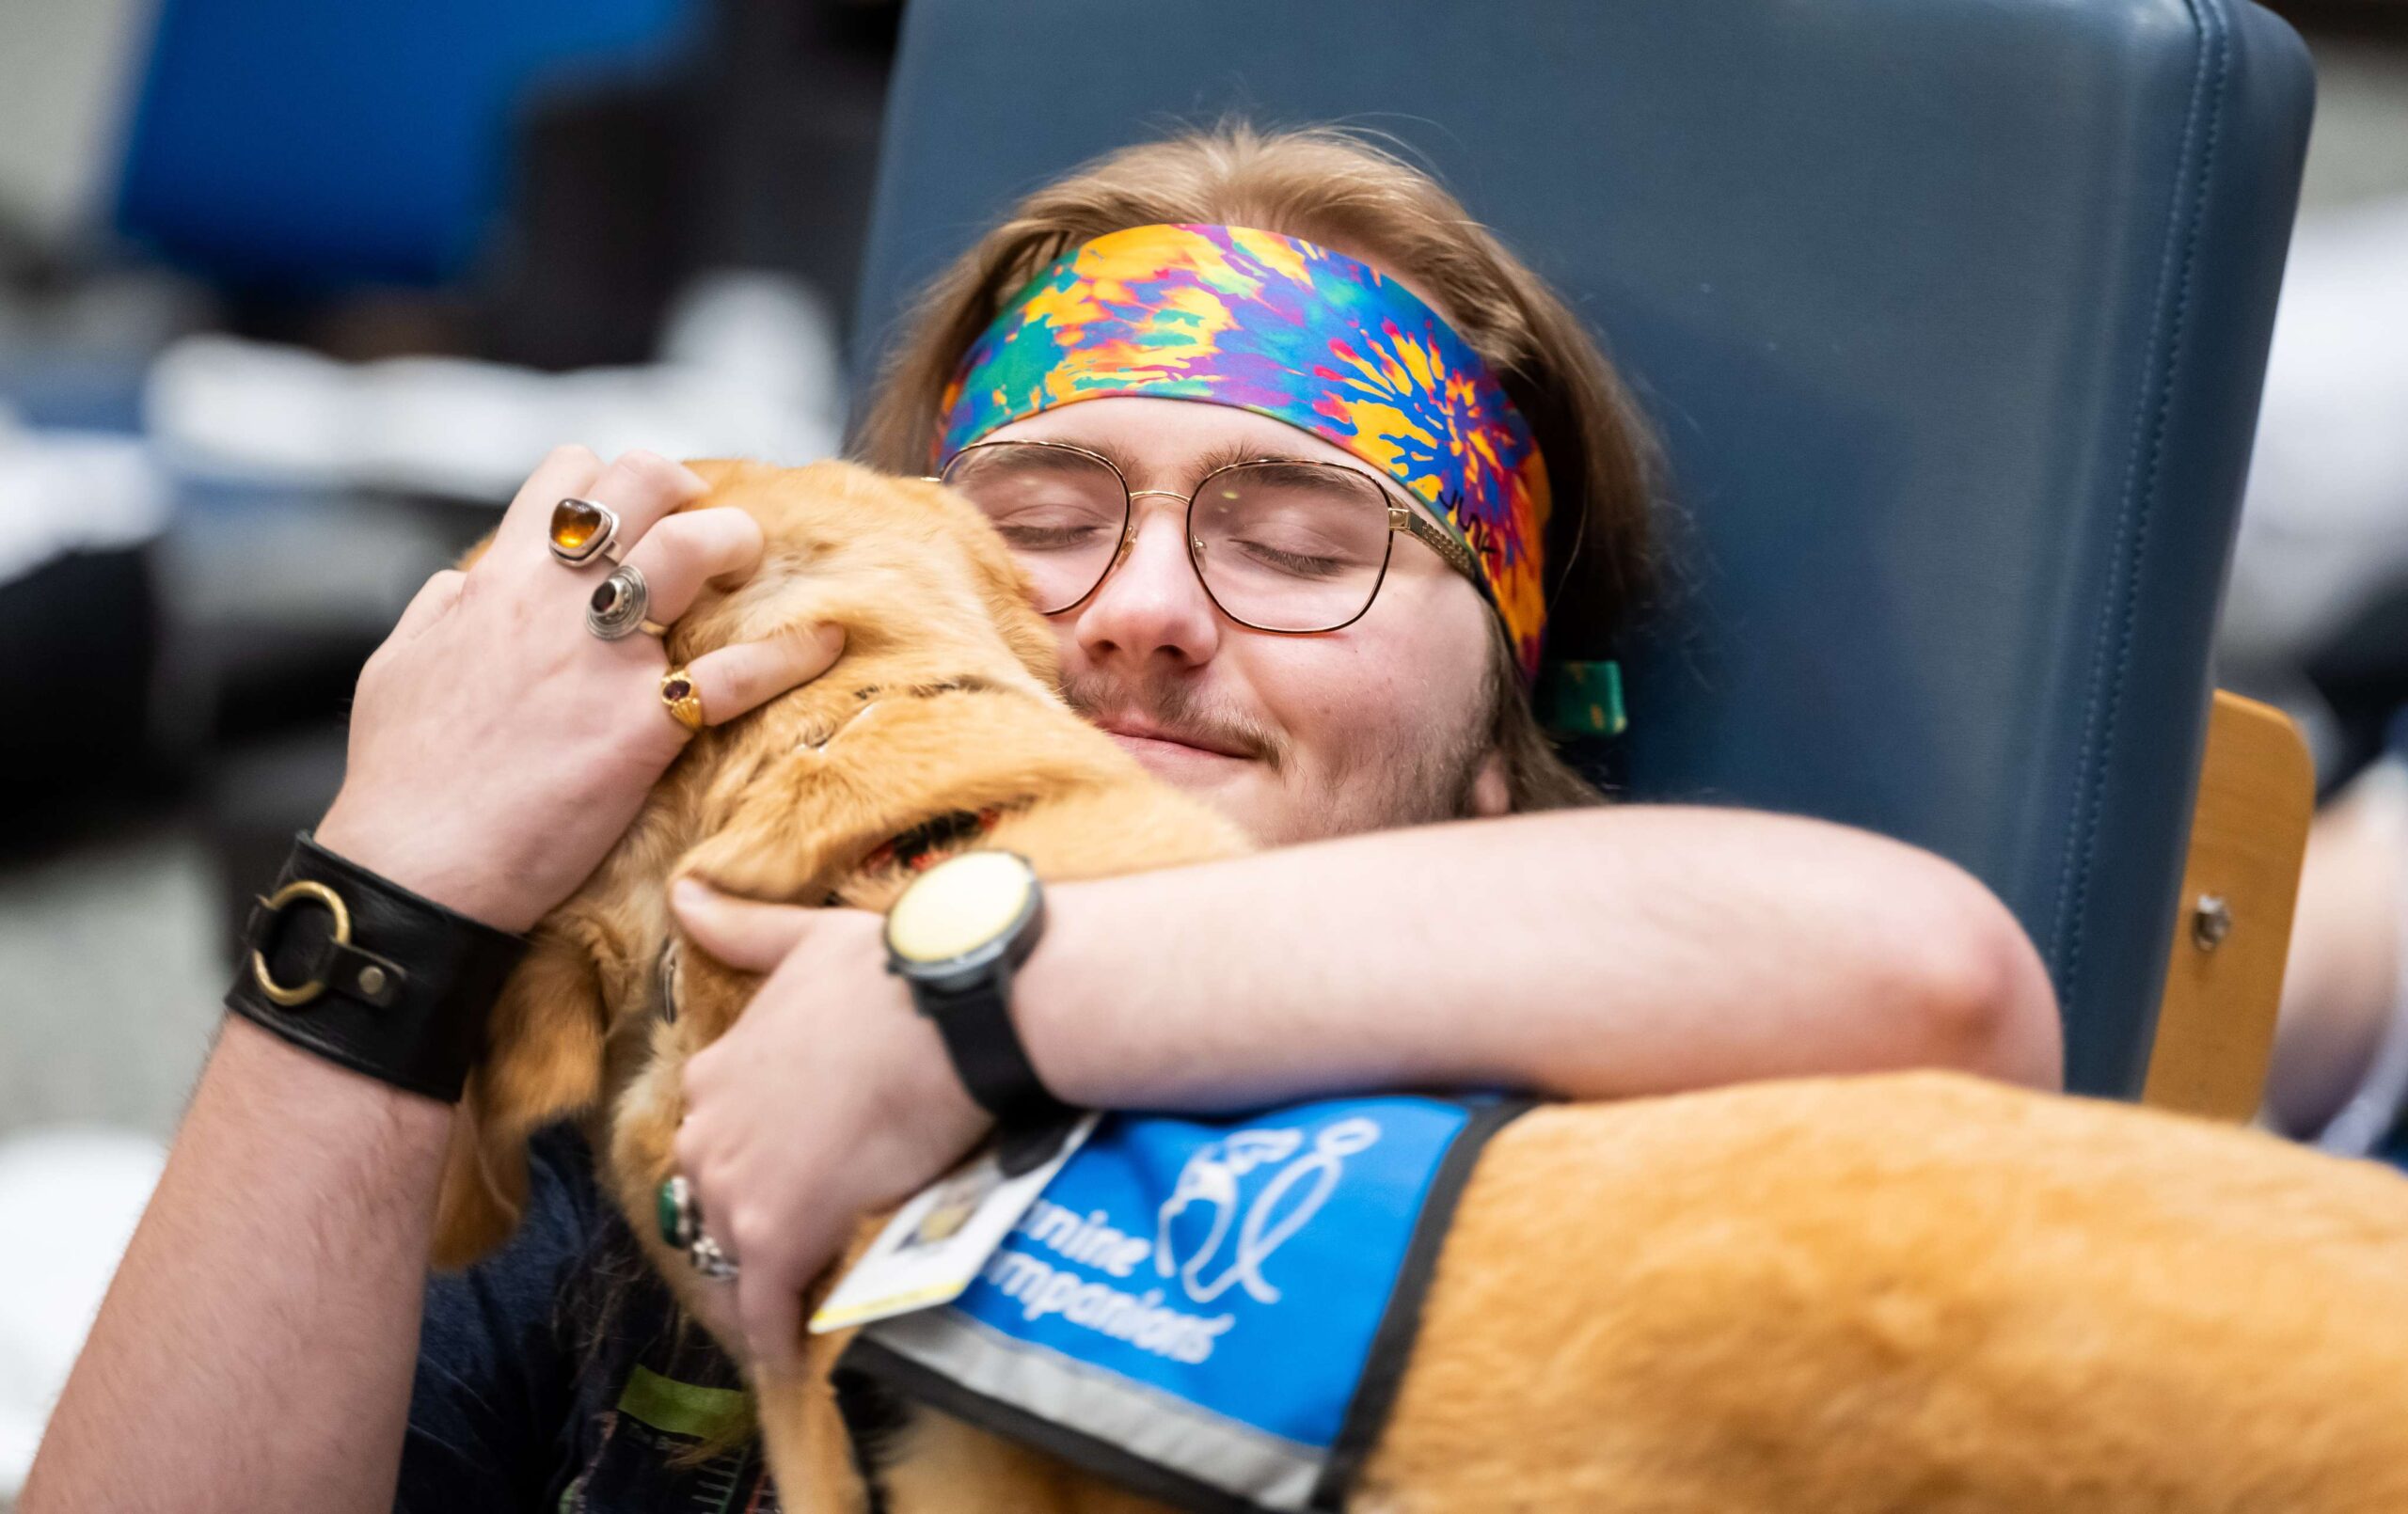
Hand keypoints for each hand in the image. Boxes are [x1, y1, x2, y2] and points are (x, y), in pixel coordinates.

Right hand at [314, 447, 845, 931]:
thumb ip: (442, 610)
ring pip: (695, 547)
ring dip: (737, 542)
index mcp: (498, 581)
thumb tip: (466, 580)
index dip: (611, 480)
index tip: (635, 514)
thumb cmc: (403, 779)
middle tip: (707, 527)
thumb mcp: (400, 666)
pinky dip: (792, 653)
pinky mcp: (645, 726)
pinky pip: (739, 671)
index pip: (567, 476)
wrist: (417, 867)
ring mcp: (606, 660)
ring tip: (752, 566)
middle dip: (688, 491)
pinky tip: (825, 642)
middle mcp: (557, 603)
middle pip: (643, 484)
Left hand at [669, 878, 989, 1376]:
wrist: (947, 1013)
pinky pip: (765, 1308)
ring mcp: (737, 1187)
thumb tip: (683, 892)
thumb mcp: (806, 939)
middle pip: (714, 1202)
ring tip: (802, 1312)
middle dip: (749, 1228)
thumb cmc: (891, 972)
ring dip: (763, 1286)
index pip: (717, 1134)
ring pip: (733, 1257)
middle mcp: (710, 1129)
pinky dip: (777, 1339)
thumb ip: (743, 927)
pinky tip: (795, 1363)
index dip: (754, 1161)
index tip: (789, 1176)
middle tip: (802, 1250)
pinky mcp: (776, 1235)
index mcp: (718, 1068)